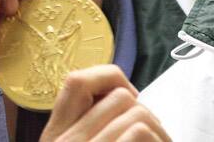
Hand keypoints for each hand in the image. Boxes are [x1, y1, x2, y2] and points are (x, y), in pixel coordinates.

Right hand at [40, 65, 170, 141]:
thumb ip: (87, 126)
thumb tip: (119, 96)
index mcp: (55, 135)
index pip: (76, 81)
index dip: (109, 78)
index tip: (129, 96)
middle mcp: (63, 141)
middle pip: (119, 96)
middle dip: (143, 111)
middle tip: (152, 130)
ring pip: (135, 112)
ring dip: (156, 128)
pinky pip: (138, 131)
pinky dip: (158, 139)